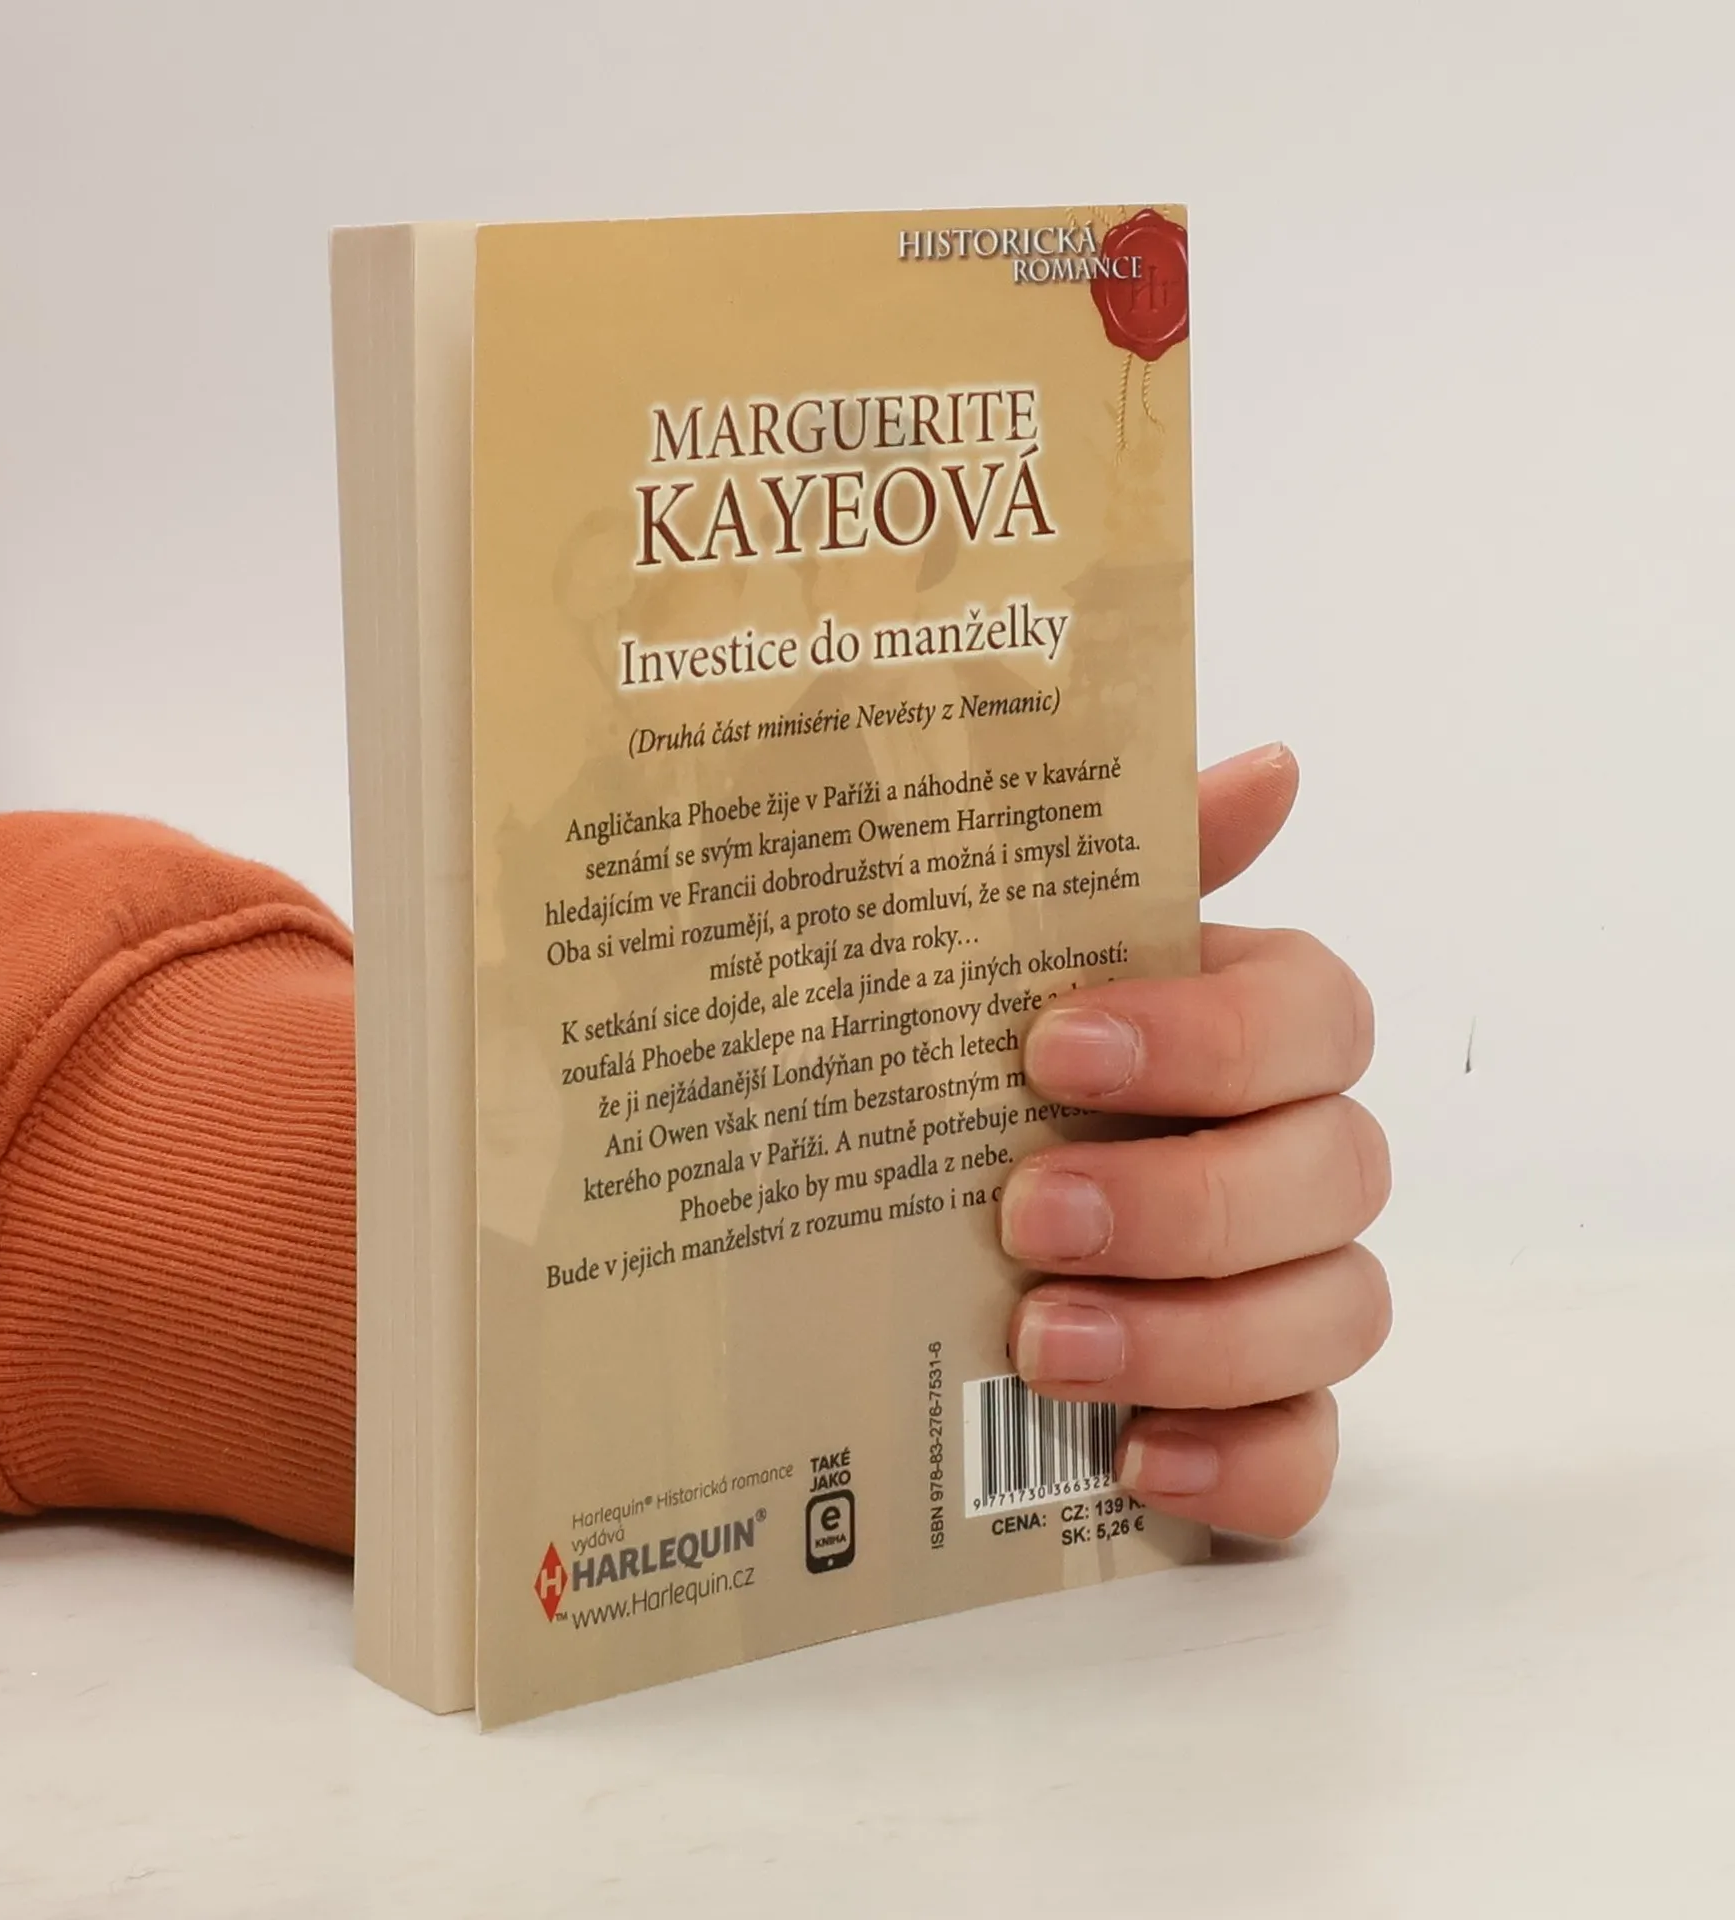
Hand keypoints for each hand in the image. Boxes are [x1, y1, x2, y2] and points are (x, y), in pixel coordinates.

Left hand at [1001, 743, 1389, 1538]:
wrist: (891, 1227)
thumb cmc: (973, 1074)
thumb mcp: (1004, 958)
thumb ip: (1123, 862)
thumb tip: (1272, 763)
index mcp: (1242, 1033)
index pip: (1313, 1015)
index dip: (1209, 1035)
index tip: (1053, 1048)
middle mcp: (1289, 1158)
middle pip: (1337, 1171)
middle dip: (1186, 1198)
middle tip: (1026, 1210)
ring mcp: (1285, 1293)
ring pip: (1339, 1314)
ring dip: (1195, 1332)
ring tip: (1041, 1341)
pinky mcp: (1255, 1416)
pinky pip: (1311, 1458)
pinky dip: (1237, 1464)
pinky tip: (1130, 1456)